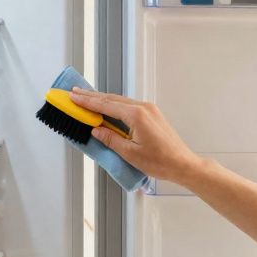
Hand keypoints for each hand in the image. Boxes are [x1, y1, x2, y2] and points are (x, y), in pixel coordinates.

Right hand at [67, 88, 204, 185]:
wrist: (182, 164)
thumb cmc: (160, 161)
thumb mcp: (130, 154)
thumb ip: (111, 139)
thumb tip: (96, 130)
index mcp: (136, 115)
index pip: (106, 105)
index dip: (87, 101)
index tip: (73, 97)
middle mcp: (143, 108)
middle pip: (112, 99)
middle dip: (92, 96)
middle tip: (75, 93)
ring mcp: (149, 109)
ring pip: (120, 101)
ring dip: (103, 100)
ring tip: (86, 98)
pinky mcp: (152, 114)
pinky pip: (129, 106)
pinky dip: (114, 105)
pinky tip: (106, 107)